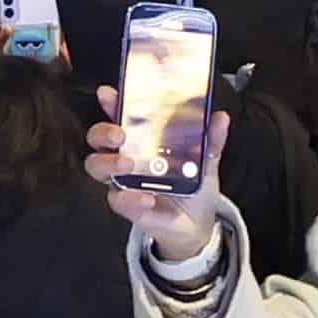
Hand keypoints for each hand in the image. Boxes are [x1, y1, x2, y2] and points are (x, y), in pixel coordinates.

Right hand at [89, 98, 229, 273]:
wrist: (196, 224)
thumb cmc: (192, 187)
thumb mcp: (205, 161)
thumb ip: (211, 140)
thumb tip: (220, 118)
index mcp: (142, 140)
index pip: (121, 116)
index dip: (111, 103)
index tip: (109, 93)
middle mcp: (127, 157)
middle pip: (99, 138)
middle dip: (103, 131)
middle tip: (120, 134)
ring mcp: (123, 181)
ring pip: (97, 166)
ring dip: (109, 162)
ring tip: (127, 164)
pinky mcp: (126, 205)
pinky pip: (118, 200)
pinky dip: (129, 198)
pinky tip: (146, 198)